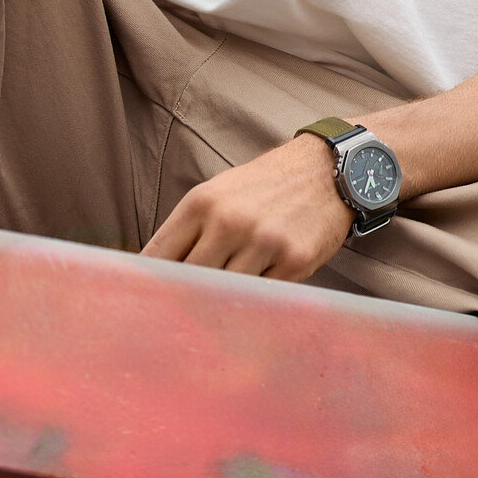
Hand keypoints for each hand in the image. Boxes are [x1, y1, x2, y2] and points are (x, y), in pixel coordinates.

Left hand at [142, 133, 355, 280]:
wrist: (328, 169)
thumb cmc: (266, 185)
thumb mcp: (219, 193)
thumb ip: (189, 230)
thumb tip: (158, 275)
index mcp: (202, 203)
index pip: (159, 256)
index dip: (151, 282)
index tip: (149, 298)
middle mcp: (230, 221)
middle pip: (191, 281)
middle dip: (187, 295)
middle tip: (186, 309)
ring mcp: (264, 242)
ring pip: (226, 293)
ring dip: (225, 299)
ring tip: (226, 300)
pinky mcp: (295, 260)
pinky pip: (264, 296)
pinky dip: (259, 296)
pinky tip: (261, 285)